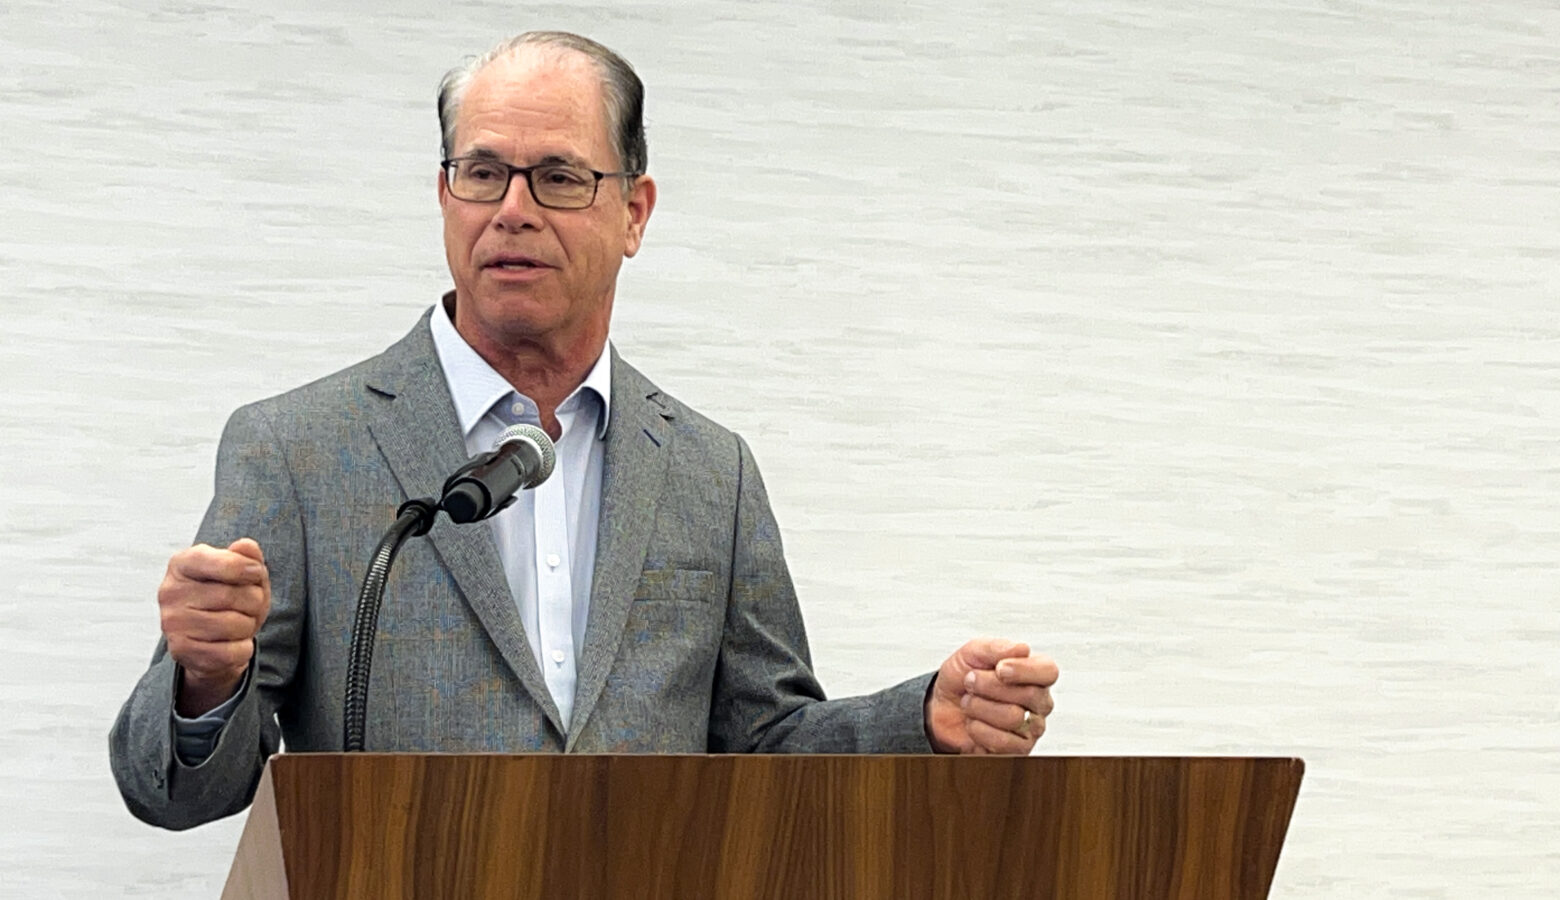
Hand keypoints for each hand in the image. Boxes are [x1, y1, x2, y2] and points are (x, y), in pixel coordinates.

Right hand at [159, 538, 270, 716]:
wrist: (212, 639)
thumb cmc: (229, 599)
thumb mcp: (242, 573)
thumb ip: (247, 556)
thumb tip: (246, 546)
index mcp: (183, 564)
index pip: (223, 562)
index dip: (248, 569)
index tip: (255, 573)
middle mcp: (170, 592)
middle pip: (235, 596)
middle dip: (254, 602)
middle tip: (247, 605)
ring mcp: (172, 623)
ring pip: (236, 625)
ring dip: (249, 626)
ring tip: (237, 623)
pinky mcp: (180, 651)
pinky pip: (232, 652)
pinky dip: (243, 649)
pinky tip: (231, 643)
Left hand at [925, 638, 1057, 754]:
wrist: (940, 708)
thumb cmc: (962, 679)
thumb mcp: (971, 653)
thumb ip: (996, 647)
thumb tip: (1022, 649)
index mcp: (1034, 674)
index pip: (1048, 671)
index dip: (1024, 670)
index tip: (998, 668)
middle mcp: (1038, 702)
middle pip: (1030, 694)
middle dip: (990, 686)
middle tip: (970, 682)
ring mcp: (1030, 728)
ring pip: (1014, 717)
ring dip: (980, 707)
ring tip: (970, 703)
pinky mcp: (1017, 751)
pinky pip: (1004, 743)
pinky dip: (979, 730)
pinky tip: (973, 723)